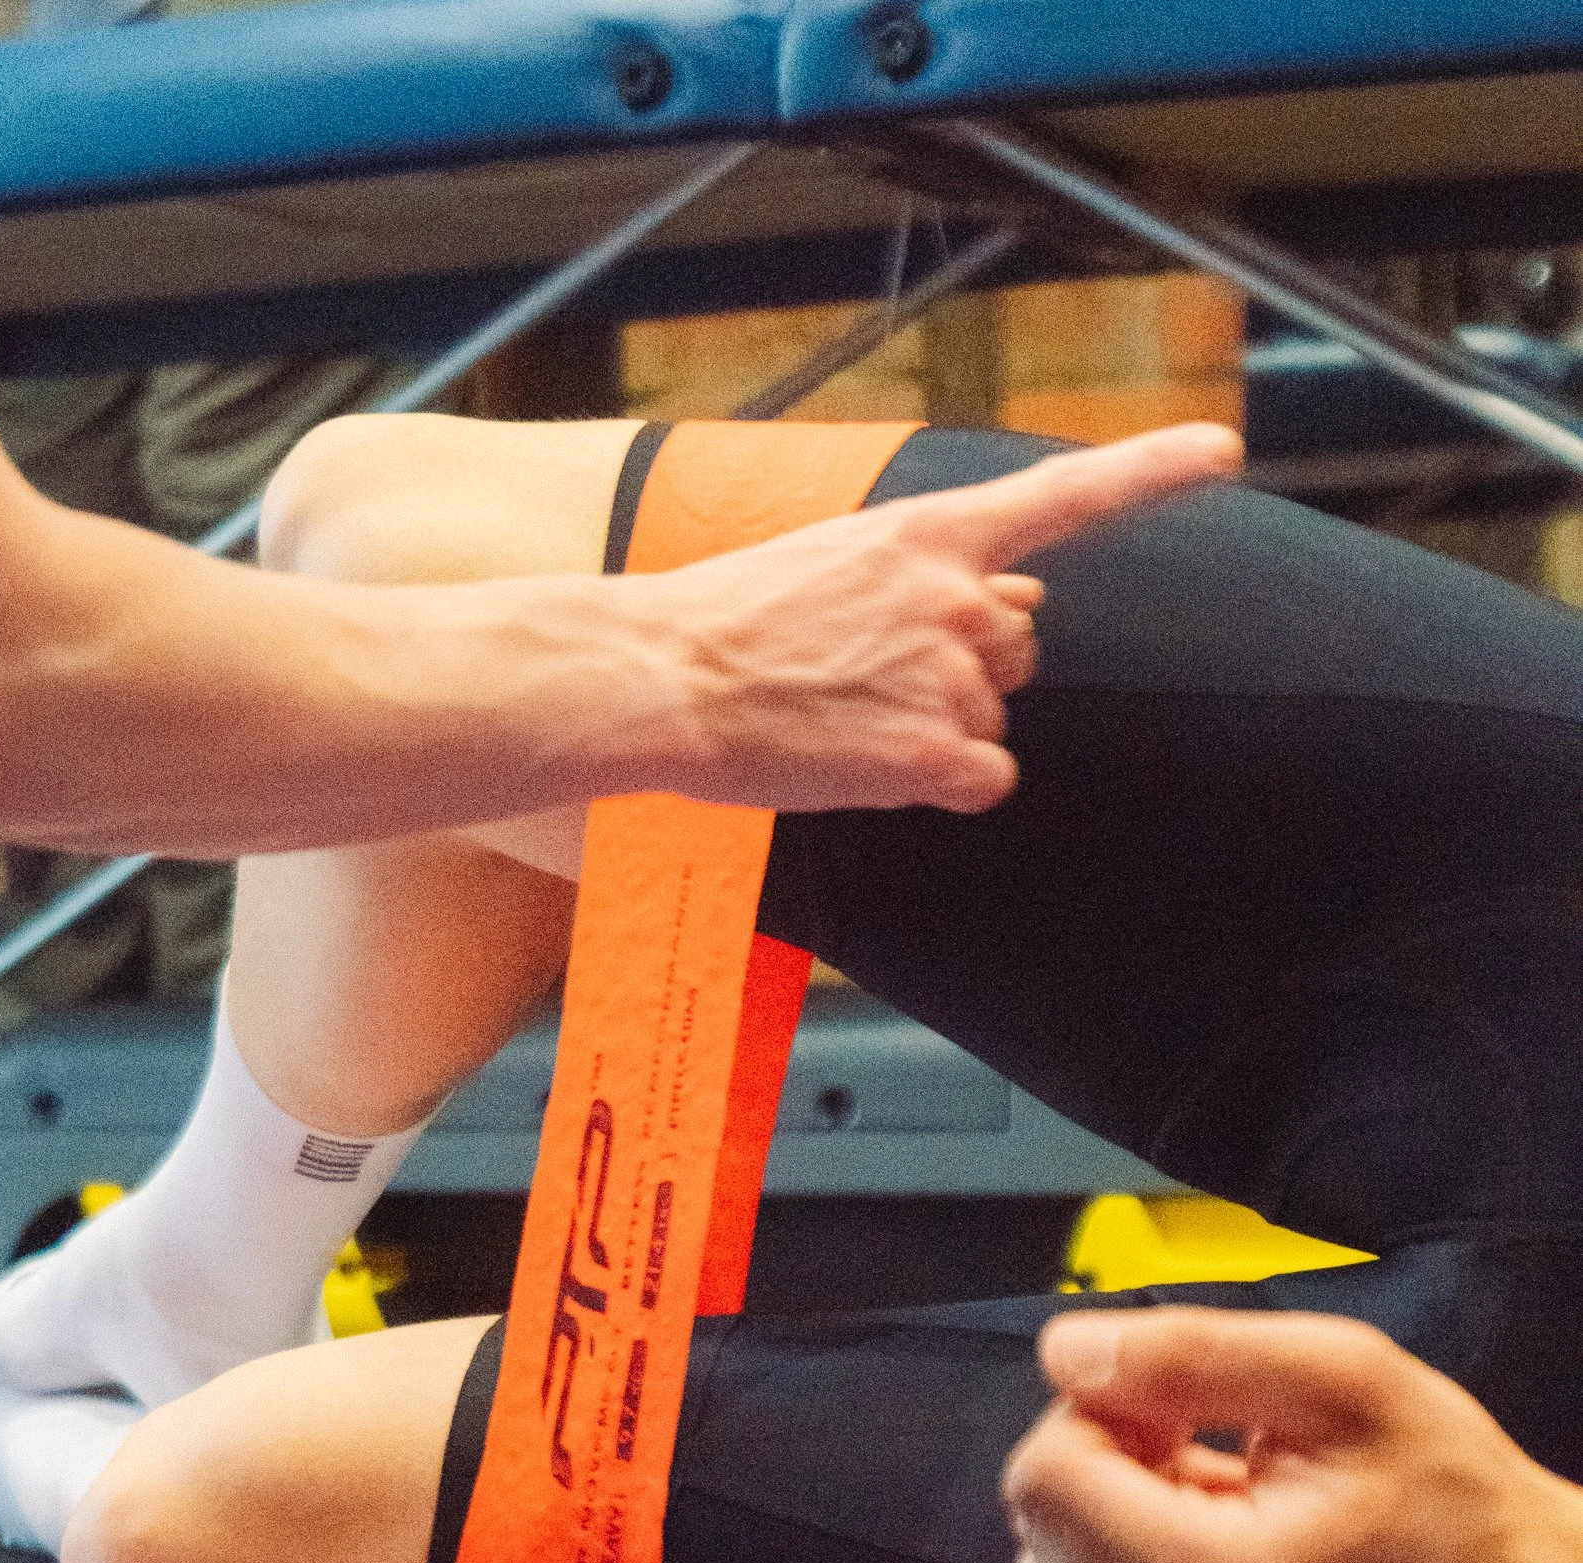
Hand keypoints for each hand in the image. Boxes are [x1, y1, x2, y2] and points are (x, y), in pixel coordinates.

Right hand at [658, 423, 1242, 815]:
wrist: (665, 677)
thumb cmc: (732, 624)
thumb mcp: (840, 560)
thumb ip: (937, 575)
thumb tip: (1021, 609)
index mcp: (930, 532)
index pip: (1065, 494)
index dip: (1154, 471)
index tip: (1223, 452)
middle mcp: (959, 595)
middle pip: (1018, 643)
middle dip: (965, 664)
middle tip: (869, 675)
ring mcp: (950, 674)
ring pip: (990, 715)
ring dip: (936, 725)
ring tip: (845, 717)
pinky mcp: (934, 752)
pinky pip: (983, 778)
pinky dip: (939, 785)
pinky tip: (870, 766)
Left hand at [1001, 1305, 1582, 1562]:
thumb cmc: (1443, 1499)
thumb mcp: (1339, 1378)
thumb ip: (1185, 1352)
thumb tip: (1062, 1352)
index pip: (1042, 1475)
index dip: (1100, 1416)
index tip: (1181, 1413)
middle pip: (1039, 1528)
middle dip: (1110, 1471)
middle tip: (1220, 1462)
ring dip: (1115, 1528)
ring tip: (1229, 1519)